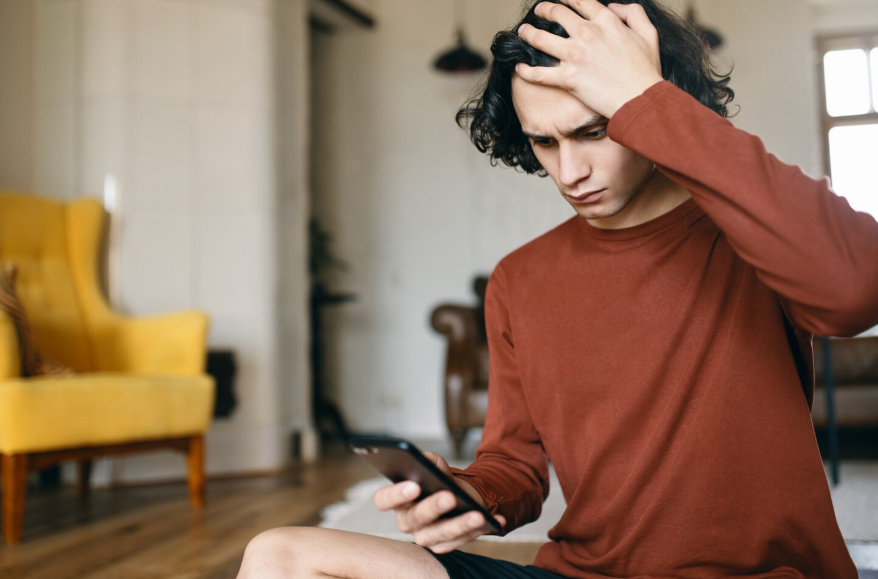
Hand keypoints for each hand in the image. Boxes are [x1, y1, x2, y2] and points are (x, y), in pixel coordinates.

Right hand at [371, 451, 506, 552]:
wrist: (460, 494)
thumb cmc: (439, 478)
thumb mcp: (434, 465)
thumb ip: (429, 460)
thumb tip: (428, 462)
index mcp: (398, 499)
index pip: (383, 500)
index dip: (395, 495)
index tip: (413, 485)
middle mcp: (408, 521)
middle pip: (415, 518)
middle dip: (433, 507)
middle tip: (450, 496)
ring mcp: (426, 536)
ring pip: (441, 534)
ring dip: (460, 525)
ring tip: (477, 514)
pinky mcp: (445, 545)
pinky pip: (462, 541)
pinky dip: (479, 529)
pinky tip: (495, 520)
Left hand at [515, 0, 663, 117]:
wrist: (640, 99)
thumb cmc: (646, 70)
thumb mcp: (648, 33)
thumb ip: (633, 13)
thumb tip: (615, 7)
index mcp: (606, 21)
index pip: (580, 1)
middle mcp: (587, 34)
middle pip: (557, 14)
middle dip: (545, 10)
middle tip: (539, 11)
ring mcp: (575, 56)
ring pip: (541, 39)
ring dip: (528, 33)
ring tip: (523, 31)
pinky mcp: (567, 78)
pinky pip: (539, 74)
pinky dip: (526, 71)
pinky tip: (519, 67)